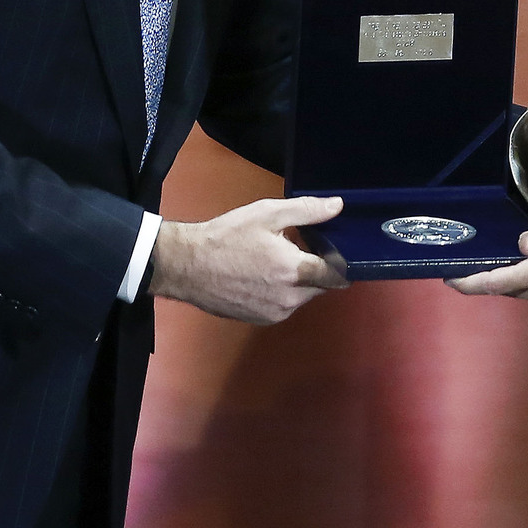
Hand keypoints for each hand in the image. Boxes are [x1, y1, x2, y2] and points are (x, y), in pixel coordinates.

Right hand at [149, 195, 348, 324]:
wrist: (187, 266)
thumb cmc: (227, 237)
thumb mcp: (266, 214)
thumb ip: (307, 211)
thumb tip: (337, 207)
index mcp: (295, 271)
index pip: (337, 274)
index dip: (339, 260)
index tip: (333, 249)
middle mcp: (290, 298)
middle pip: (321, 285)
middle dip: (315, 268)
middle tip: (295, 248)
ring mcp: (276, 313)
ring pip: (303, 296)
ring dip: (298, 281)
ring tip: (275, 261)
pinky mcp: (262, 320)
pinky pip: (285, 306)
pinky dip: (282, 292)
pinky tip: (263, 276)